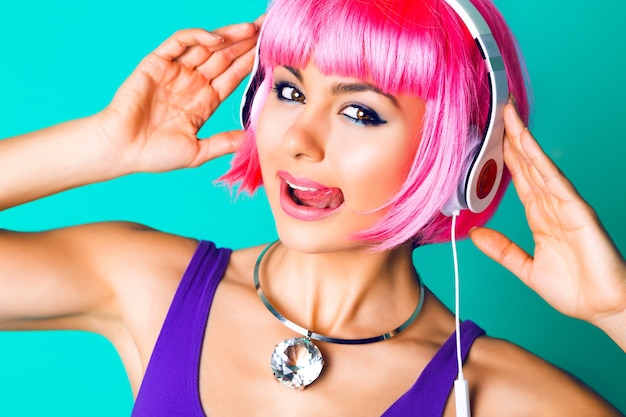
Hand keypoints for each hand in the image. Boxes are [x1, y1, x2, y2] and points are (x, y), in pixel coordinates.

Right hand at [97, 21, 259, 173]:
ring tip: (252, 28)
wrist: (122, 149)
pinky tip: (218, 39)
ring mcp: (175, 71)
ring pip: (207, 46)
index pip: (233, 77)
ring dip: (229, 36)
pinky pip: (180, 42)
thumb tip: (253, 139)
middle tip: (269, 29)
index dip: (251, 64)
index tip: (272, 53)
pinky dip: (198, 37)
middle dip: (246, 43)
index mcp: (204, 101)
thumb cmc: (154, 154)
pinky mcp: (157, 62)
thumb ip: (224, 142)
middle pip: (225, 57)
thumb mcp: (199, 151)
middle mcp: (192, 83)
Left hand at [469, 102, 625, 344]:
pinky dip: (542, 163)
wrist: (603, 309)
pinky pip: (557, 182)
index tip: (491, 138)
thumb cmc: (574, 290)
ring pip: (541, 167)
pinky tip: (529, 146)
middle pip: (529, 166)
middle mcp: (552, 206)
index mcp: (541, 217)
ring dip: (525, 141)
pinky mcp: (579, 212)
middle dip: (513, 140)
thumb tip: (476, 234)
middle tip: (498, 113)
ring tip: (510, 118)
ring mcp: (566, 206)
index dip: (505, 159)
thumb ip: (502, 250)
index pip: (520, 180)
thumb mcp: (527, 269)